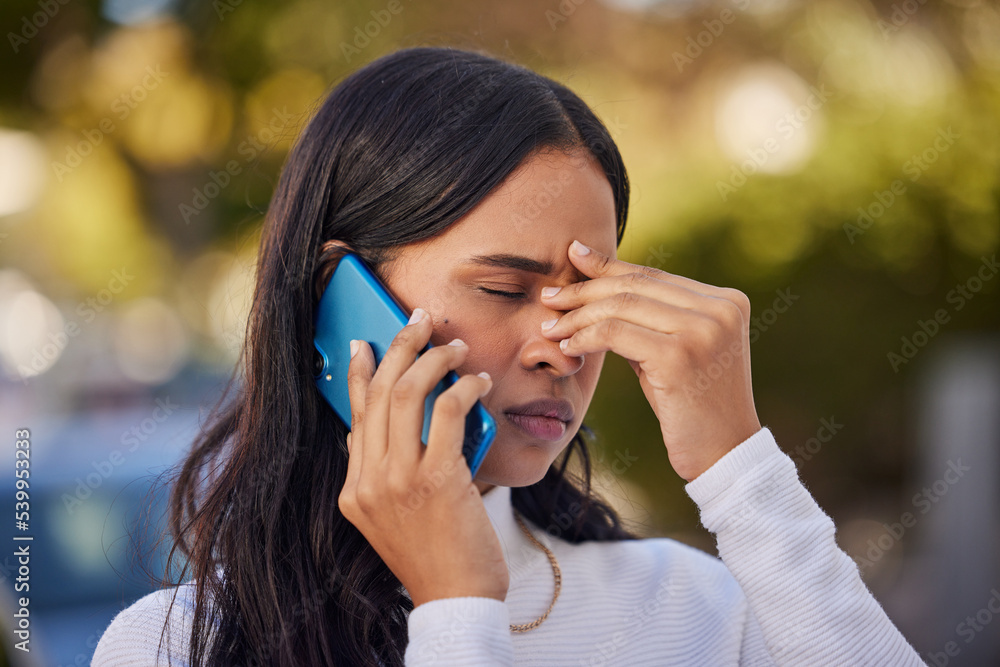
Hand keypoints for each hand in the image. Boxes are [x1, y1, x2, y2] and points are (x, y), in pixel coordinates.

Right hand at [338, 308, 508, 606]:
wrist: (456, 600)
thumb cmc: (435, 556)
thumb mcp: (390, 518)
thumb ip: (378, 475)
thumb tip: (371, 431)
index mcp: (354, 490)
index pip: (352, 415)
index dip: (357, 372)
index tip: (364, 342)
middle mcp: (368, 482)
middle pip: (377, 394)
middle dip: (399, 348)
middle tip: (420, 323)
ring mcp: (398, 481)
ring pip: (407, 394)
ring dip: (434, 360)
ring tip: (455, 347)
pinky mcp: (437, 480)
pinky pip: (448, 413)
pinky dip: (465, 388)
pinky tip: (480, 382)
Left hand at [539, 240, 761, 481]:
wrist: (724, 455)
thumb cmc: (692, 406)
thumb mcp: (674, 351)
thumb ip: (649, 319)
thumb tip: (598, 283)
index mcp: (726, 301)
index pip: (653, 276)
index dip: (608, 266)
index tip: (573, 255)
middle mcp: (720, 309)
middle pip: (635, 286)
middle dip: (585, 290)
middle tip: (550, 297)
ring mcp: (703, 331)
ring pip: (621, 306)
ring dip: (578, 316)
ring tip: (551, 327)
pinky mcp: (680, 356)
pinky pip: (616, 334)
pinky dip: (585, 337)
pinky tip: (568, 347)